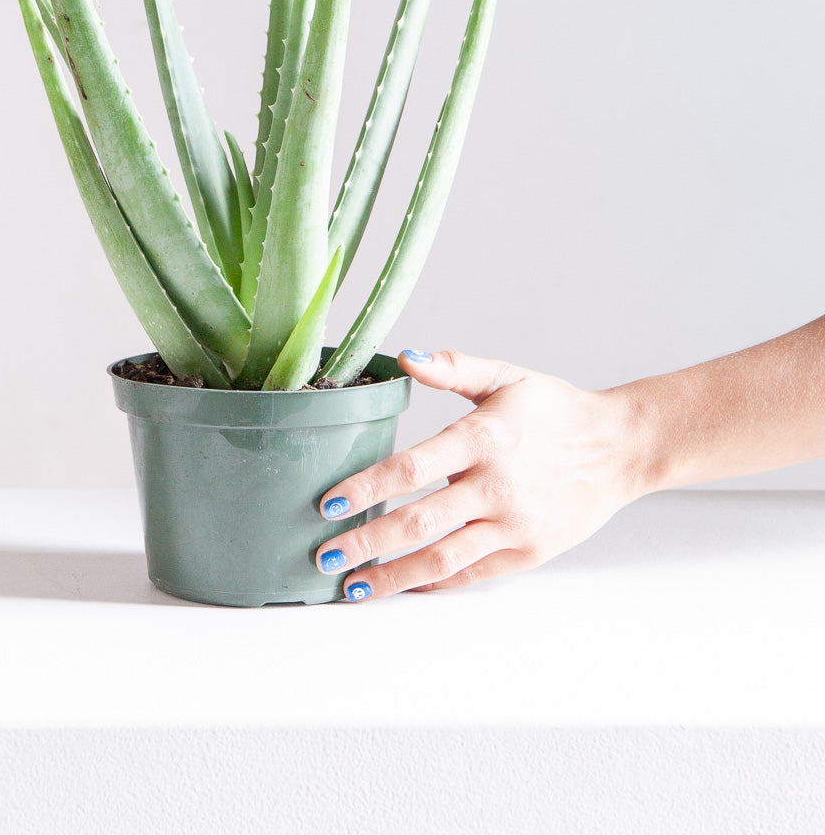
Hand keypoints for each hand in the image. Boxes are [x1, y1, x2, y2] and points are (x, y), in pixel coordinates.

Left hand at [316, 348, 642, 600]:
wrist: (620, 448)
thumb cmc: (556, 410)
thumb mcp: (505, 376)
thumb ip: (452, 368)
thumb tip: (405, 356)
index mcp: (483, 439)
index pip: (412, 468)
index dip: (365, 488)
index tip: (327, 503)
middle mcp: (496, 486)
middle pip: (418, 522)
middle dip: (365, 543)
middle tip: (323, 556)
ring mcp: (512, 525)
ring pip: (441, 559)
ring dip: (392, 576)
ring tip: (353, 586)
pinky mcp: (527, 552)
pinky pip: (472, 574)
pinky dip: (434, 582)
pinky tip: (403, 584)